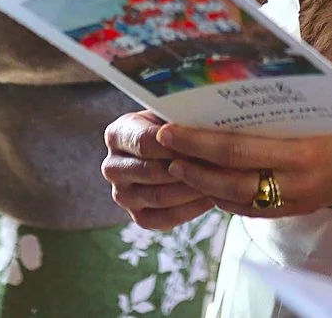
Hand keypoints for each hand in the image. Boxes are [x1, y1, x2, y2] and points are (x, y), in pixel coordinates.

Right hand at [105, 112, 212, 230]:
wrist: (175, 147)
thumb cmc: (178, 125)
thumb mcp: (174, 113)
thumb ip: (180, 119)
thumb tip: (201, 127)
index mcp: (117, 134)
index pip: (144, 142)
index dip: (176, 144)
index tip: (203, 142)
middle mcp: (112, 166)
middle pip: (151, 171)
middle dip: (186, 167)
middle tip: (218, 163)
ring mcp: (123, 195)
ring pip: (159, 196)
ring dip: (191, 188)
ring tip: (219, 179)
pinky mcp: (139, 217)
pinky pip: (165, 217)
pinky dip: (191, 208)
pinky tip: (211, 197)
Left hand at [148, 114, 331, 220]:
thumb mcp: (314, 103)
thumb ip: (274, 106)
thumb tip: (224, 92)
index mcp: (302, 150)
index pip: (236, 149)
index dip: (198, 142)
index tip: (168, 129)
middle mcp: (299, 181)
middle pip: (231, 178)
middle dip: (192, 164)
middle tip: (164, 149)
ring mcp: (299, 200)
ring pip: (238, 199)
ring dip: (204, 185)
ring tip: (179, 167)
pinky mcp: (299, 210)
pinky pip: (254, 210)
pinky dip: (228, 197)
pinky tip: (210, 183)